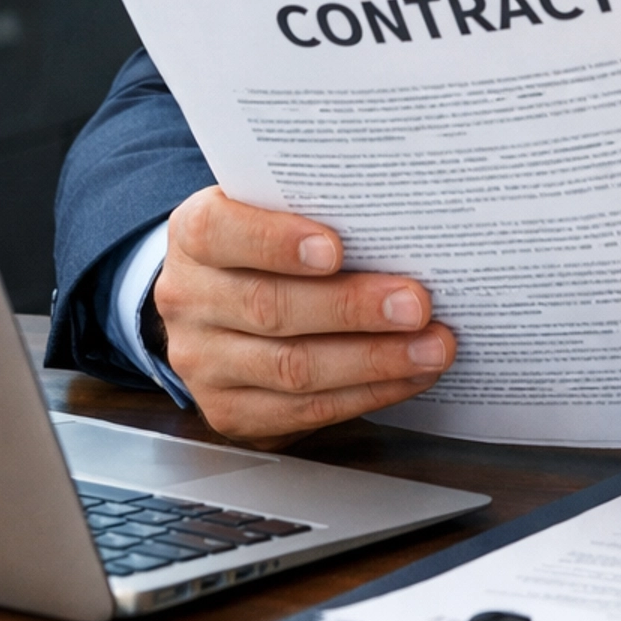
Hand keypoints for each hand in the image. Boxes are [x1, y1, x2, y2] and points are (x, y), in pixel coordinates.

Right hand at [151, 187, 454, 443]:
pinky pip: (304, 411)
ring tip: (431, 347)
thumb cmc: (262, 244)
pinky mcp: (230, 411)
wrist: (214, 300)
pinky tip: (409, 376)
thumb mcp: (268, 210)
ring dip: (373, 361)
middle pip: (270, 308)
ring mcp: (203, 362)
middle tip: (416, 304)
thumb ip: (313, 209)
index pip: (221, 232)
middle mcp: (188, 299)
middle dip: (352, 309)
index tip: (336, 248)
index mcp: (194, 234)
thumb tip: (399, 217)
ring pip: (291, 368)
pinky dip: (367, 394)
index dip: (277, 242)